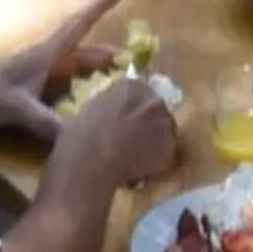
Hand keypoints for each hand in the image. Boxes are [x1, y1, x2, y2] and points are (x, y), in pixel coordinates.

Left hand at [0, 0, 122, 142]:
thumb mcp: (16, 106)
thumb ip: (46, 120)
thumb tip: (79, 137)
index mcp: (44, 54)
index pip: (78, 25)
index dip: (100, 6)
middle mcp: (44, 62)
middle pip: (83, 53)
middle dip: (107, 55)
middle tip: (133, 64)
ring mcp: (37, 78)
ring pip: (74, 72)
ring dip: (94, 76)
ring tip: (118, 86)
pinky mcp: (31, 95)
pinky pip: (64, 90)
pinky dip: (80, 95)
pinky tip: (88, 110)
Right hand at [64, 71, 179, 194]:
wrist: (92, 157)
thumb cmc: (82, 134)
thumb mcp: (92, 107)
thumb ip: (112, 103)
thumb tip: (116, 111)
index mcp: (132, 85)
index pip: (142, 91)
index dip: (136, 107)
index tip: (129, 119)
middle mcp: (153, 99)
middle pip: (157, 109)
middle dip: (149, 121)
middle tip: (135, 137)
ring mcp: (165, 122)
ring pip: (166, 130)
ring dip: (156, 139)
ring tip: (139, 154)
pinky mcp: (170, 146)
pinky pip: (167, 152)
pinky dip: (158, 159)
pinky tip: (142, 166)